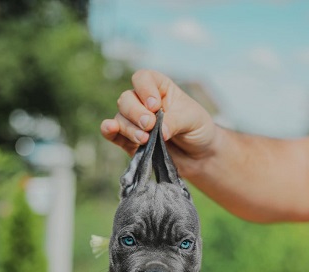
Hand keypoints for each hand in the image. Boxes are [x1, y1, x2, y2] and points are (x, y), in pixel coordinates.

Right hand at [100, 69, 216, 177]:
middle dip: (136, 112)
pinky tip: (110, 128)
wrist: (198, 156)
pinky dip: (109, 131)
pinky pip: (114, 134)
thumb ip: (174, 122)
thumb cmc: (197, 130)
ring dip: (129, 128)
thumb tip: (158, 132)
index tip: (155, 105)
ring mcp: (135, 123)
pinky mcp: (130, 142)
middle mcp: (143, 103)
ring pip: (120, 118)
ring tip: (145, 139)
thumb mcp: (192, 120)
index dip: (144, 89)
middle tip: (149, 125)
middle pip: (127, 99)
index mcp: (159, 89)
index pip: (143, 78)